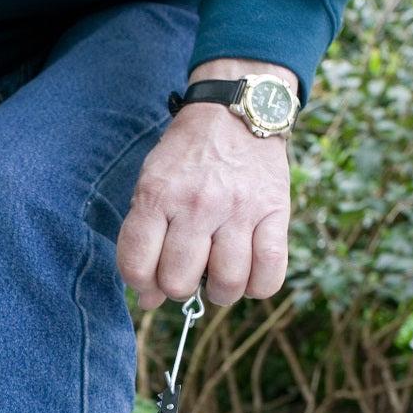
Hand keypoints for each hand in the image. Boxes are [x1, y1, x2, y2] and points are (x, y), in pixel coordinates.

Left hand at [117, 58, 293, 309]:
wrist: (235, 111)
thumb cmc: (186, 158)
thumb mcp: (152, 185)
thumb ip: (143, 240)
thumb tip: (148, 301)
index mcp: (157, 196)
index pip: (137, 266)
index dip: (141, 284)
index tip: (151, 278)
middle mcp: (197, 204)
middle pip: (179, 281)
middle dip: (179, 288)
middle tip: (188, 271)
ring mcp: (239, 209)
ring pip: (226, 283)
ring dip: (220, 292)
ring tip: (218, 276)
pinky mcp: (275, 211)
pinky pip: (270, 271)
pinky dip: (257, 286)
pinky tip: (248, 275)